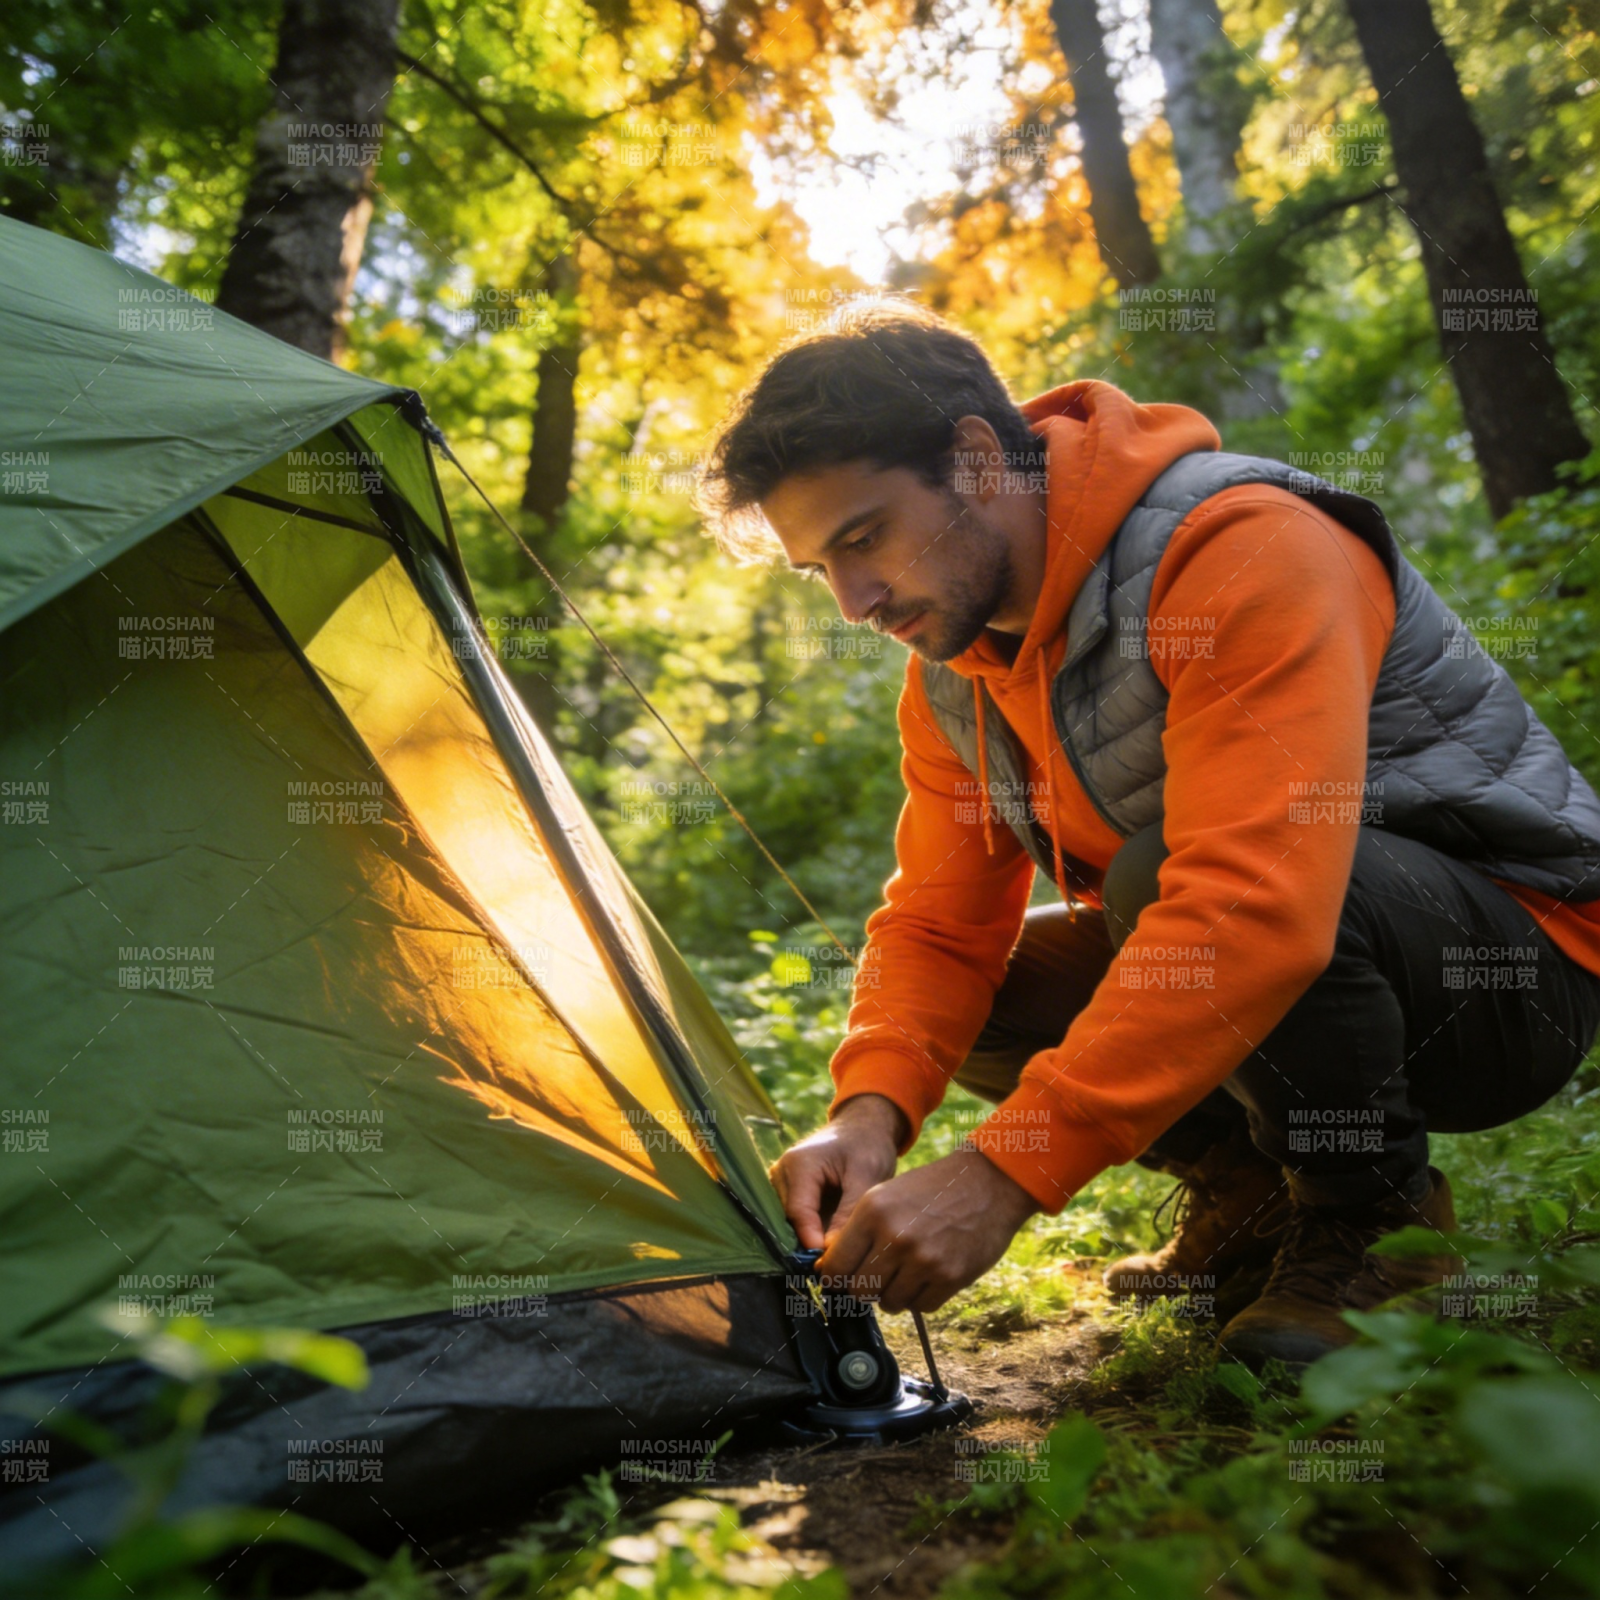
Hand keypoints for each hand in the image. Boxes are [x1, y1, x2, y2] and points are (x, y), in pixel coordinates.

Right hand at [769, 1094, 906, 1250]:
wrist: (864, 1129)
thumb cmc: (867, 1146)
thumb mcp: (866, 1175)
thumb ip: (848, 1212)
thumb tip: (832, 1252)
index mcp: (798, 1165)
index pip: (798, 1213)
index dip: (813, 1241)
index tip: (835, 1264)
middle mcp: (781, 1174)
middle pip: (791, 1222)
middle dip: (814, 1244)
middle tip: (841, 1266)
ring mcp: (782, 1185)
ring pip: (792, 1225)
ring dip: (814, 1240)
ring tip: (841, 1256)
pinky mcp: (790, 1194)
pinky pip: (798, 1221)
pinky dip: (815, 1233)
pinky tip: (836, 1245)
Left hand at [814, 1146, 1039, 1313]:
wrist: (987, 1183)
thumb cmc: (931, 1189)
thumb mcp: (887, 1195)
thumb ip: (858, 1230)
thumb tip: (830, 1270)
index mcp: (872, 1211)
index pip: (835, 1266)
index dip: (834, 1278)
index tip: (840, 1280)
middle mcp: (895, 1237)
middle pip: (859, 1290)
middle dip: (864, 1289)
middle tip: (876, 1277)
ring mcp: (923, 1259)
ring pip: (889, 1303)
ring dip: (893, 1294)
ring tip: (906, 1272)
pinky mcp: (949, 1277)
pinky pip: (921, 1306)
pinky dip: (921, 1297)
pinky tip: (928, 1275)